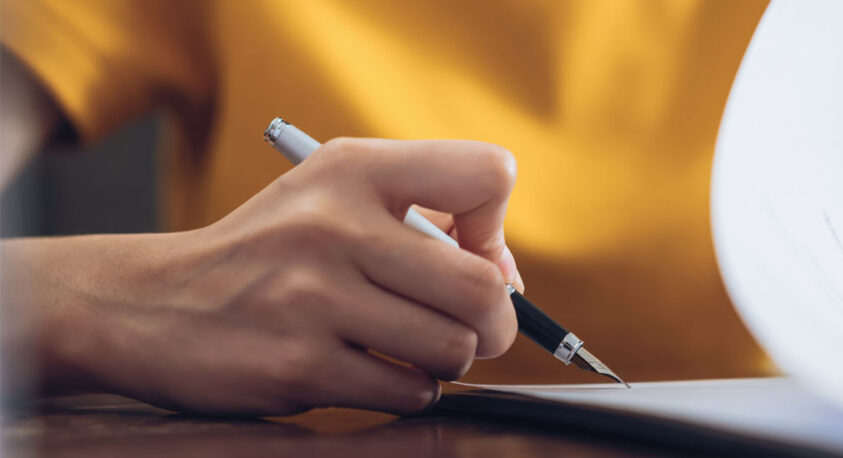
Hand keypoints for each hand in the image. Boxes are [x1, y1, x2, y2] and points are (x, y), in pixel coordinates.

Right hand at [1, 138, 521, 414]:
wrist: (149, 305)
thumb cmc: (268, 253)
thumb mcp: (333, 196)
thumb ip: (425, 217)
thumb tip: (508, 279)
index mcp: (354, 169)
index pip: (487, 176)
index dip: (496, 229)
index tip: (468, 255)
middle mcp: (335, 224)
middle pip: (484, 287)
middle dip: (495, 322)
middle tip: (472, 330)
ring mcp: (314, 297)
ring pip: (452, 347)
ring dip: (446, 361)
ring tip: (407, 349)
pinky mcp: (299, 363)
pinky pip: (407, 391)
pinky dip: (406, 390)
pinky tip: (370, 371)